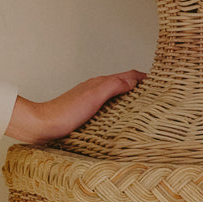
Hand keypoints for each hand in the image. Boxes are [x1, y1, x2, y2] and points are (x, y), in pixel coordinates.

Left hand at [6, 70, 145, 143]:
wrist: (41, 126)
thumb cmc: (64, 113)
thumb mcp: (93, 96)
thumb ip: (113, 85)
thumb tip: (134, 79)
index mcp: (99, 83)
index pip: (128, 75)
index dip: (145, 77)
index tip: (161, 82)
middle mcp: (95, 90)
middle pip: (123, 83)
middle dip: (141, 86)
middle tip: (158, 93)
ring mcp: (90, 101)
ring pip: (115, 95)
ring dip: (130, 97)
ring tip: (145, 105)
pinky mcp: (85, 114)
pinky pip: (107, 107)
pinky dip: (118, 108)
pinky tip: (121, 118)